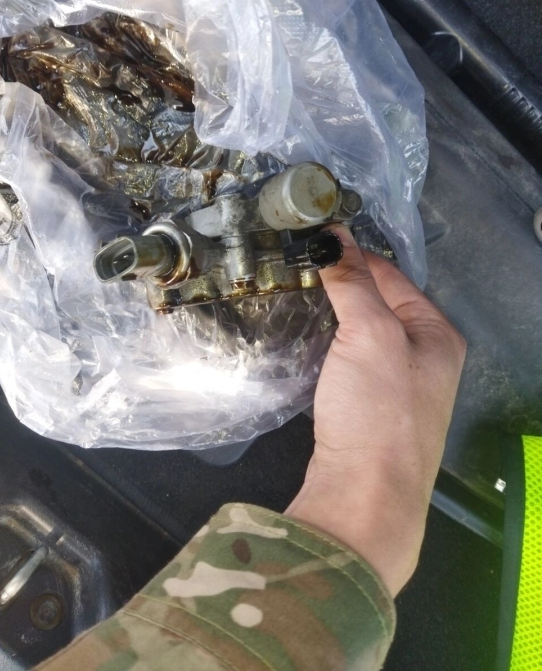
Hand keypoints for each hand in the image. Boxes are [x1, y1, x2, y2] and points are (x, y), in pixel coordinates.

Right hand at [286, 225, 465, 595]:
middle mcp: (427, 357)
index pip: (392, 275)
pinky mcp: (372, 411)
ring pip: (363, 335)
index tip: (310, 240)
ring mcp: (400, 388)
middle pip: (379, 305)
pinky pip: (351, 364)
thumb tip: (332, 236)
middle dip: (341, 286)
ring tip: (294, 297)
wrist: (366, 496)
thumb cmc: (377, 409)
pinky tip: (306, 342)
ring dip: (333, 317)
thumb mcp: (370, 334)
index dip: (352, 255)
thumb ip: (352, 283)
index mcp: (438, 333)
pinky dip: (330, 348)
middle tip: (295, 268)